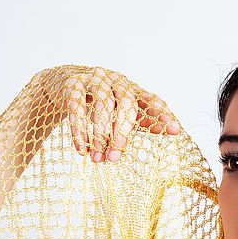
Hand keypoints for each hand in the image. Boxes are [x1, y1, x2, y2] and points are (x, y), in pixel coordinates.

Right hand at [51, 66, 180, 162]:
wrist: (63, 85)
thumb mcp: (120, 112)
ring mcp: (94, 80)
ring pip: (103, 105)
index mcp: (130, 90)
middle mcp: (115, 81)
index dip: (162, 115)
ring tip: (98, 157)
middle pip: (126, 104)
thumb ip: (143, 121)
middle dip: (122, 132)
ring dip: (100, 134)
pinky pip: (77, 107)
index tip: (175, 130)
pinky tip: (82, 148)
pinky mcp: (73, 85)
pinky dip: (79, 129)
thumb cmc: (98, 103)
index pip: (150, 101)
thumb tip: (168, 131)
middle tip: (116, 156)